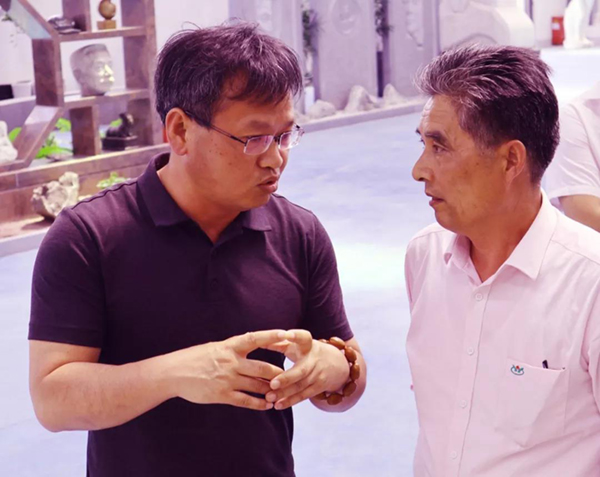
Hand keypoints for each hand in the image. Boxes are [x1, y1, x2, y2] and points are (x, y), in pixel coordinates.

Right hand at [164, 330, 288, 410]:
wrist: (174, 373)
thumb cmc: (194, 358)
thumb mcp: (215, 347)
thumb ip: (233, 349)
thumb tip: (251, 344)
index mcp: (230, 346)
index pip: (255, 338)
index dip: (271, 336)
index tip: (286, 334)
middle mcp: (231, 362)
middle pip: (263, 367)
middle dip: (279, 373)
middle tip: (292, 375)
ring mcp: (227, 379)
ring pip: (257, 385)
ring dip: (271, 389)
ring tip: (281, 392)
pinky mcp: (222, 395)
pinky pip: (245, 400)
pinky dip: (258, 403)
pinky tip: (267, 405)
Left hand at [264, 330, 349, 409]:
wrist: (336, 363)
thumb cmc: (307, 351)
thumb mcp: (297, 344)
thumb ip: (279, 343)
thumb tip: (258, 341)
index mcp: (307, 344)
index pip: (303, 337)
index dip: (296, 336)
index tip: (286, 334)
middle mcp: (314, 359)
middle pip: (301, 370)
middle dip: (287, 378)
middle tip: (272, 384)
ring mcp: (318, 374)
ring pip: (300, 385)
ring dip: (285, 393)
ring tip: (269, 397)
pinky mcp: (319, 386)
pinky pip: (303, 395)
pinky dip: (290, 401)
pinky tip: (278, 405)